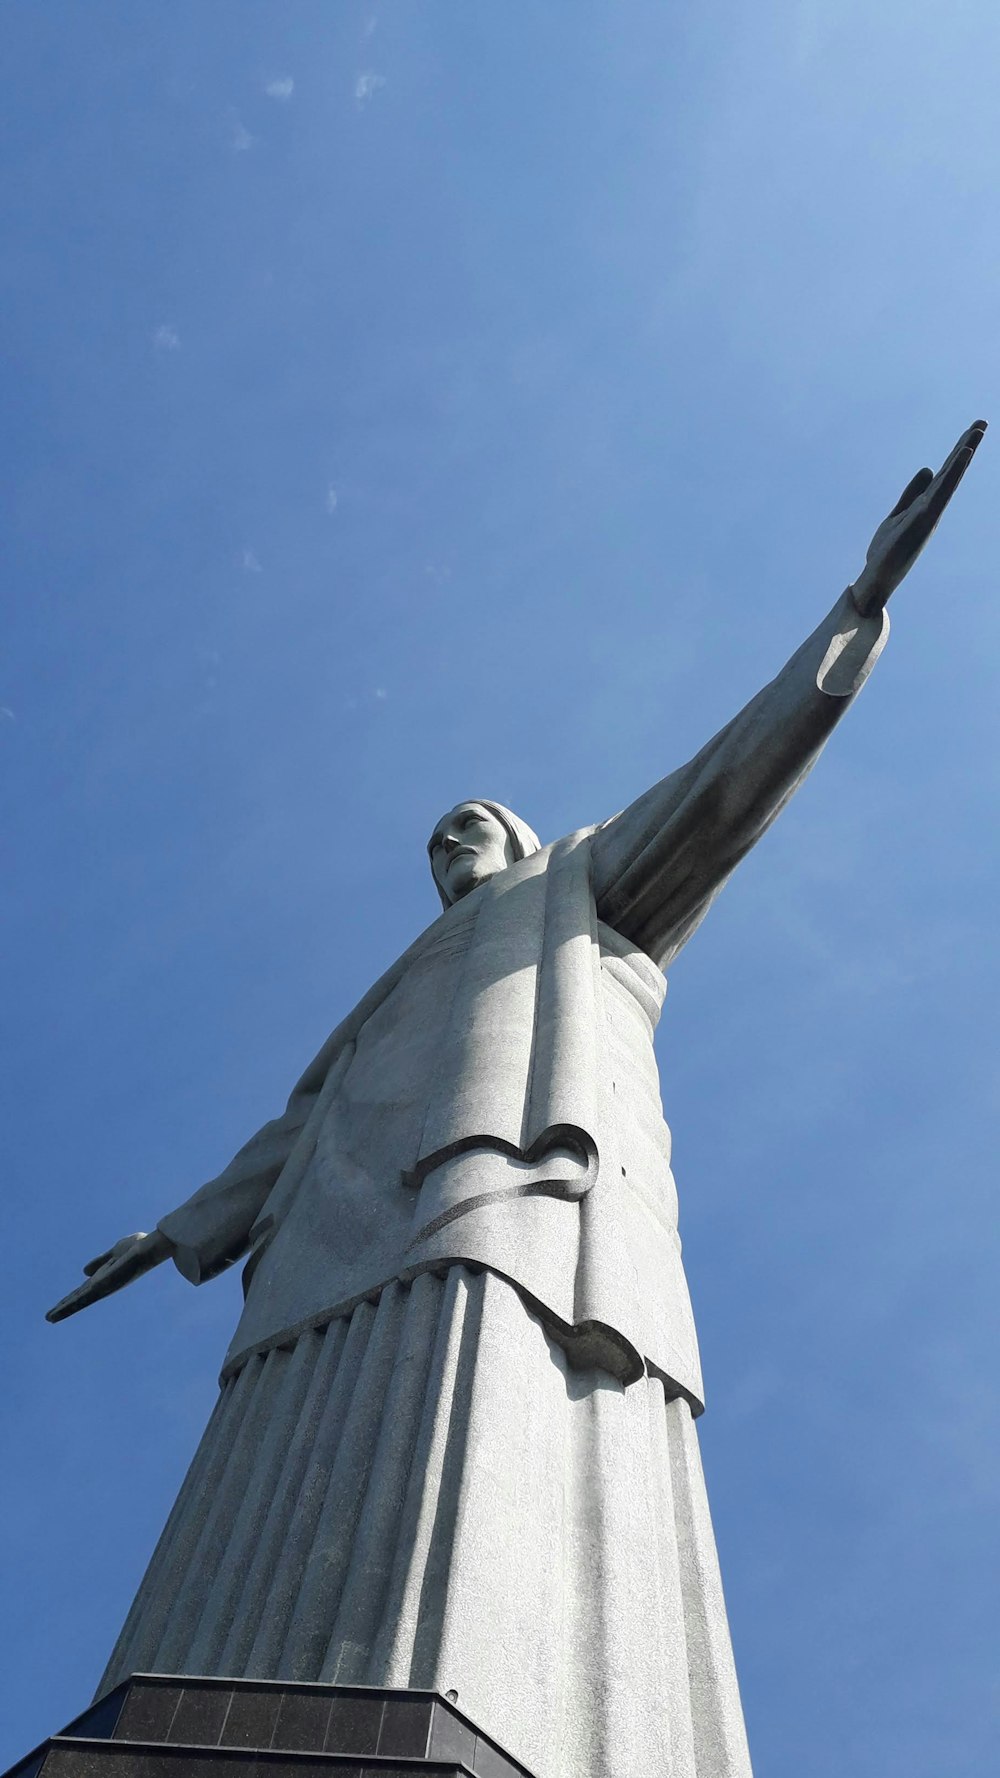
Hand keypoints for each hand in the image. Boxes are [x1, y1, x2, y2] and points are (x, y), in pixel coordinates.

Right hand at [46, 1229, 169, 1322]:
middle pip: (80, 1298)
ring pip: (81, 1300)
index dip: (70, 1298)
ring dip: (64, 1308)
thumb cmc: (139, 1248)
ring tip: (49, 1317)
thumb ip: (101, 1261)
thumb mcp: (115, 1253)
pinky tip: (64, 1306)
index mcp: (105, 1278)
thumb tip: (84, 1272)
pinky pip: (87, 1294)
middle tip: (48, 1317)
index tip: (57, 1307)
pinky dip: (74, 1302)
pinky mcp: (105, 1283)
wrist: (153, 1246)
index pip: (84, 1291)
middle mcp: (104, 1284)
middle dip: (64, 1308)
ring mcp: (105, 1285)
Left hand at [851, 420, 986, 616]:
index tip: (972, 430)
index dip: (957, 452)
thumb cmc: (888, 550)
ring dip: (963, 456)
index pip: (944, 473)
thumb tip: (928, 468)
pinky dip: (951, 475)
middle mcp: (932, 507)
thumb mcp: (898, 514)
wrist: (877, 579)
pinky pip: (939, 494)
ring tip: (976, 433)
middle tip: (982, 422)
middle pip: (951, 471)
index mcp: (927, 504)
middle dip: (966, 446)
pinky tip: (960, 458)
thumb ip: (912, 492)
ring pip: (949, 480)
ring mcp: (929, 513)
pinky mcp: (922, 521)